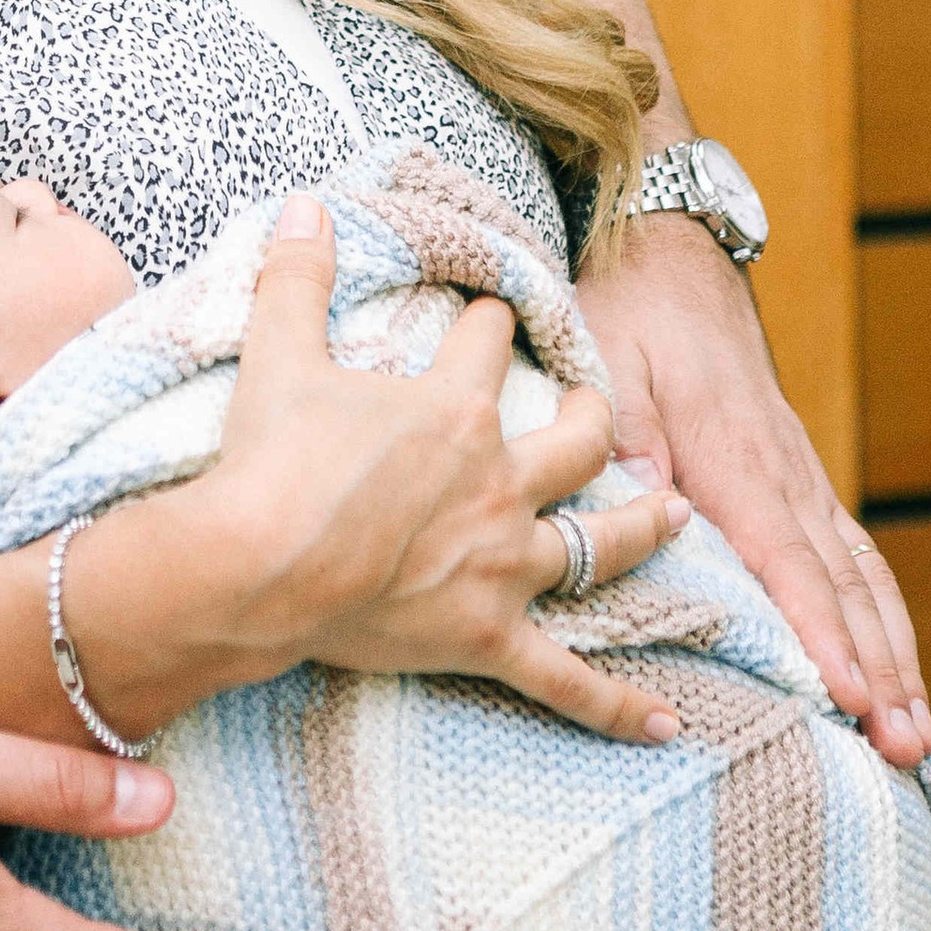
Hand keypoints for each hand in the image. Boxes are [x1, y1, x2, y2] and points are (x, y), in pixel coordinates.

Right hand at [200, 201, 689, 745]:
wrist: (254, 566)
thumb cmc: (271, 459)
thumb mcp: (280, 353)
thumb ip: (298, 277)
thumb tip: (306, 204)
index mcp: (455, 411)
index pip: (490, 345)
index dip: (488, 326)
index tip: (488, 318)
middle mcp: (497, 483)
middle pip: (577, 439)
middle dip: (595, 414)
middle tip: (599, 406)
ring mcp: (501, 565)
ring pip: (597, 545)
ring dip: (641, 528)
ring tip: (675, 512)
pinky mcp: (486, 636)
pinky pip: (566, 680)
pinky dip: (616, 706)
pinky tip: (666, 727)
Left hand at [579, 212, 930, 767]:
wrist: (669, 260)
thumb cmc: (629, 315)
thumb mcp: (606, 363)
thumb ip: (624, 441)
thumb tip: (651, 512)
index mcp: (735, 457)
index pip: (788, 560)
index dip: (820, 631)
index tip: (846, 694)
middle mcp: (783, 475)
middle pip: (845, 587)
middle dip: (879, 672)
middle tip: (904, 748)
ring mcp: (800, 479)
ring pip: (863, 579)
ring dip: (894, 658)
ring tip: (917, 736)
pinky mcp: (800, 481)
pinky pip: (854, 559)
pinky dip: (882, 619)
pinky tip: (893, 670)